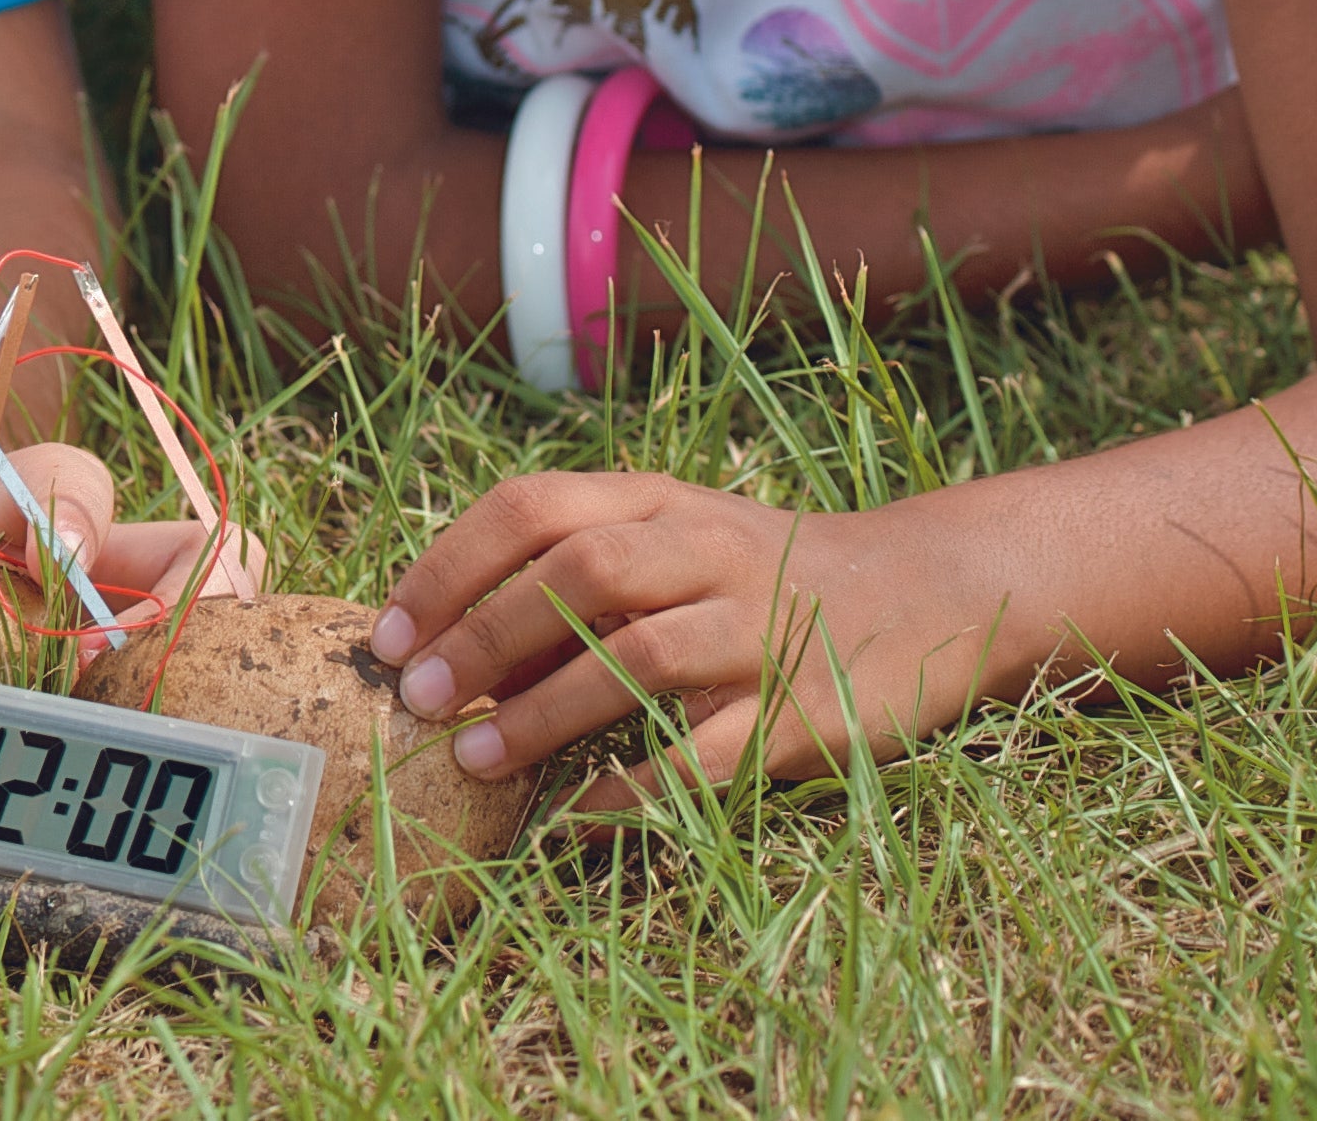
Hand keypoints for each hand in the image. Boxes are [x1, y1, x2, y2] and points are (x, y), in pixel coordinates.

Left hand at [369, 472, 1008, 810]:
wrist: (929, 589)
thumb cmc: (759, 571)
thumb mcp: (674, 538)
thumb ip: (572, 571)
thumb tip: (444, 643)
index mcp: (661, 500)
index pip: (533, 505)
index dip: (449, 565)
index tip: (387, 630)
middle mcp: (709, 551)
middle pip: (579, 573)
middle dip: (483, 634)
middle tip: (414, 696)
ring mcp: (761, 629)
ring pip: (638, 658)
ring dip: (543, 710)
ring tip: (472, 755)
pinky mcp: (805, 710)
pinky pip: (707, 755)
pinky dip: (634, 788)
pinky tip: (576, 816)